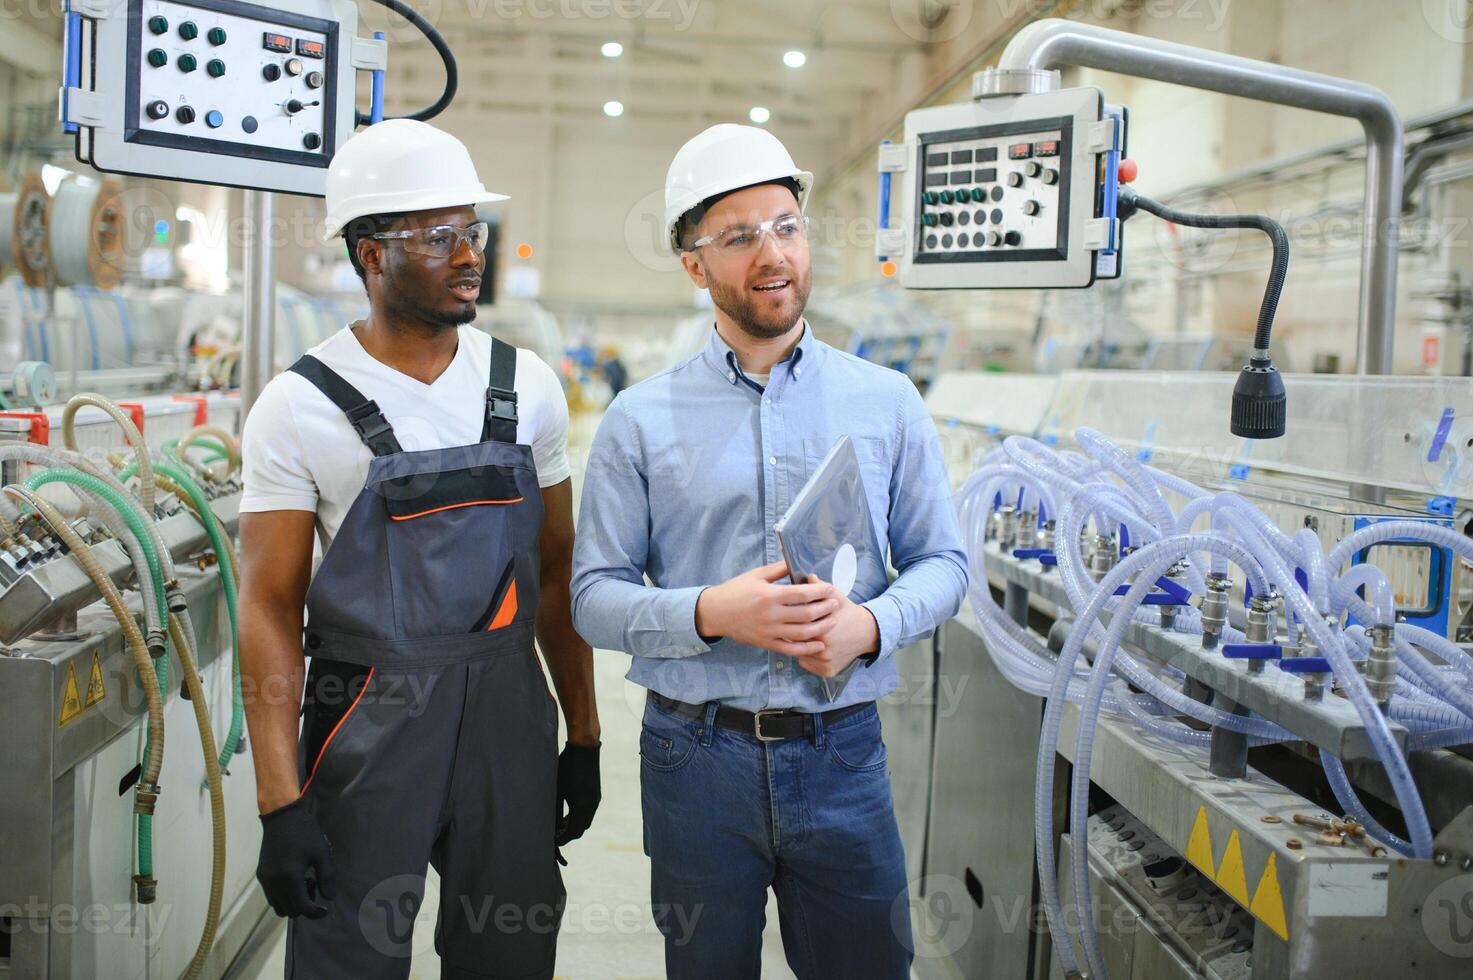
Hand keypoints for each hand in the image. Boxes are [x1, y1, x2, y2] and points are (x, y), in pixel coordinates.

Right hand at [256, 798, 336, 918]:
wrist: (282, 817)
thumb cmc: (305, 833)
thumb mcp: (322, 853)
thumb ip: (327, 877)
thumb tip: (330, 899)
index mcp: (290, 878)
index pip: (302, 908)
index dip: (315, 913)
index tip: (325, 910)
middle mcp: (274, 882)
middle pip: (290, 911)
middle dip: (304, 906)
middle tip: (314, 885)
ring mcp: (265, 880)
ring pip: (278, 906)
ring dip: (292, 902)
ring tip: (304, 881)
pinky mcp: (261, 875)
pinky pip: (271, 896)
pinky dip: (283, 895)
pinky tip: (294, 877)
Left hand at [555, 742, 601, 845]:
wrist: (584, 749)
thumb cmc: (566, 768)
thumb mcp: (558, 790)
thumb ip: (556, 809)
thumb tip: (551, 825)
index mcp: (581, 807)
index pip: (572, 832)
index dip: (562, 839)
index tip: (553, 841)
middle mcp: (591, 806)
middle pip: (580, 829)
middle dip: (568, 834)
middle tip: (555, 835)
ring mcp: (595, 800)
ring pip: (586, 821)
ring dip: (574, 826)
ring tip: (560, 825)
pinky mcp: (596, 794)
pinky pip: (589, 812)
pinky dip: (580, 817)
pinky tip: (569, 813)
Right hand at [695, 561, 839, 655]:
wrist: (715, 612)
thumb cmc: (736, 590)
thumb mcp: (756, 574)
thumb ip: (778, 569)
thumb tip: (798, 564)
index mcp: (769, 595)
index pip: (802, 594)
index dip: (820, 591)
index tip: (830, 589)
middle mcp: (771, 614)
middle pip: (806, 614)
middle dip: (825, 609)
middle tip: (835, 604)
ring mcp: (769, 631)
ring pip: (802, 633)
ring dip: (821, 628)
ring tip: (832, 621)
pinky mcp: (766, 643)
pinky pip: (790, 649)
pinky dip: (807, 648)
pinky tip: (819, 644)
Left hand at [792, 579, 879, 678]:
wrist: (867, 633)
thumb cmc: (848, 614)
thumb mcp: (836, 597)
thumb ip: (820, 588)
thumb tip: (806, 576)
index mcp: (822, 632)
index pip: (796, 628)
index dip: (793, 621)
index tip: (792, 616)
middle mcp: (823, 651)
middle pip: (797, 644)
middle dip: (794, 635)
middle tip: (795, 626)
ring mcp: (826, 663)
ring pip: (801, 655)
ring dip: (800, 648)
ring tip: (806, 637)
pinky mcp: (829, 672)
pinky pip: (808, 666)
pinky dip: (808, 659)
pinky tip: (812, 648)